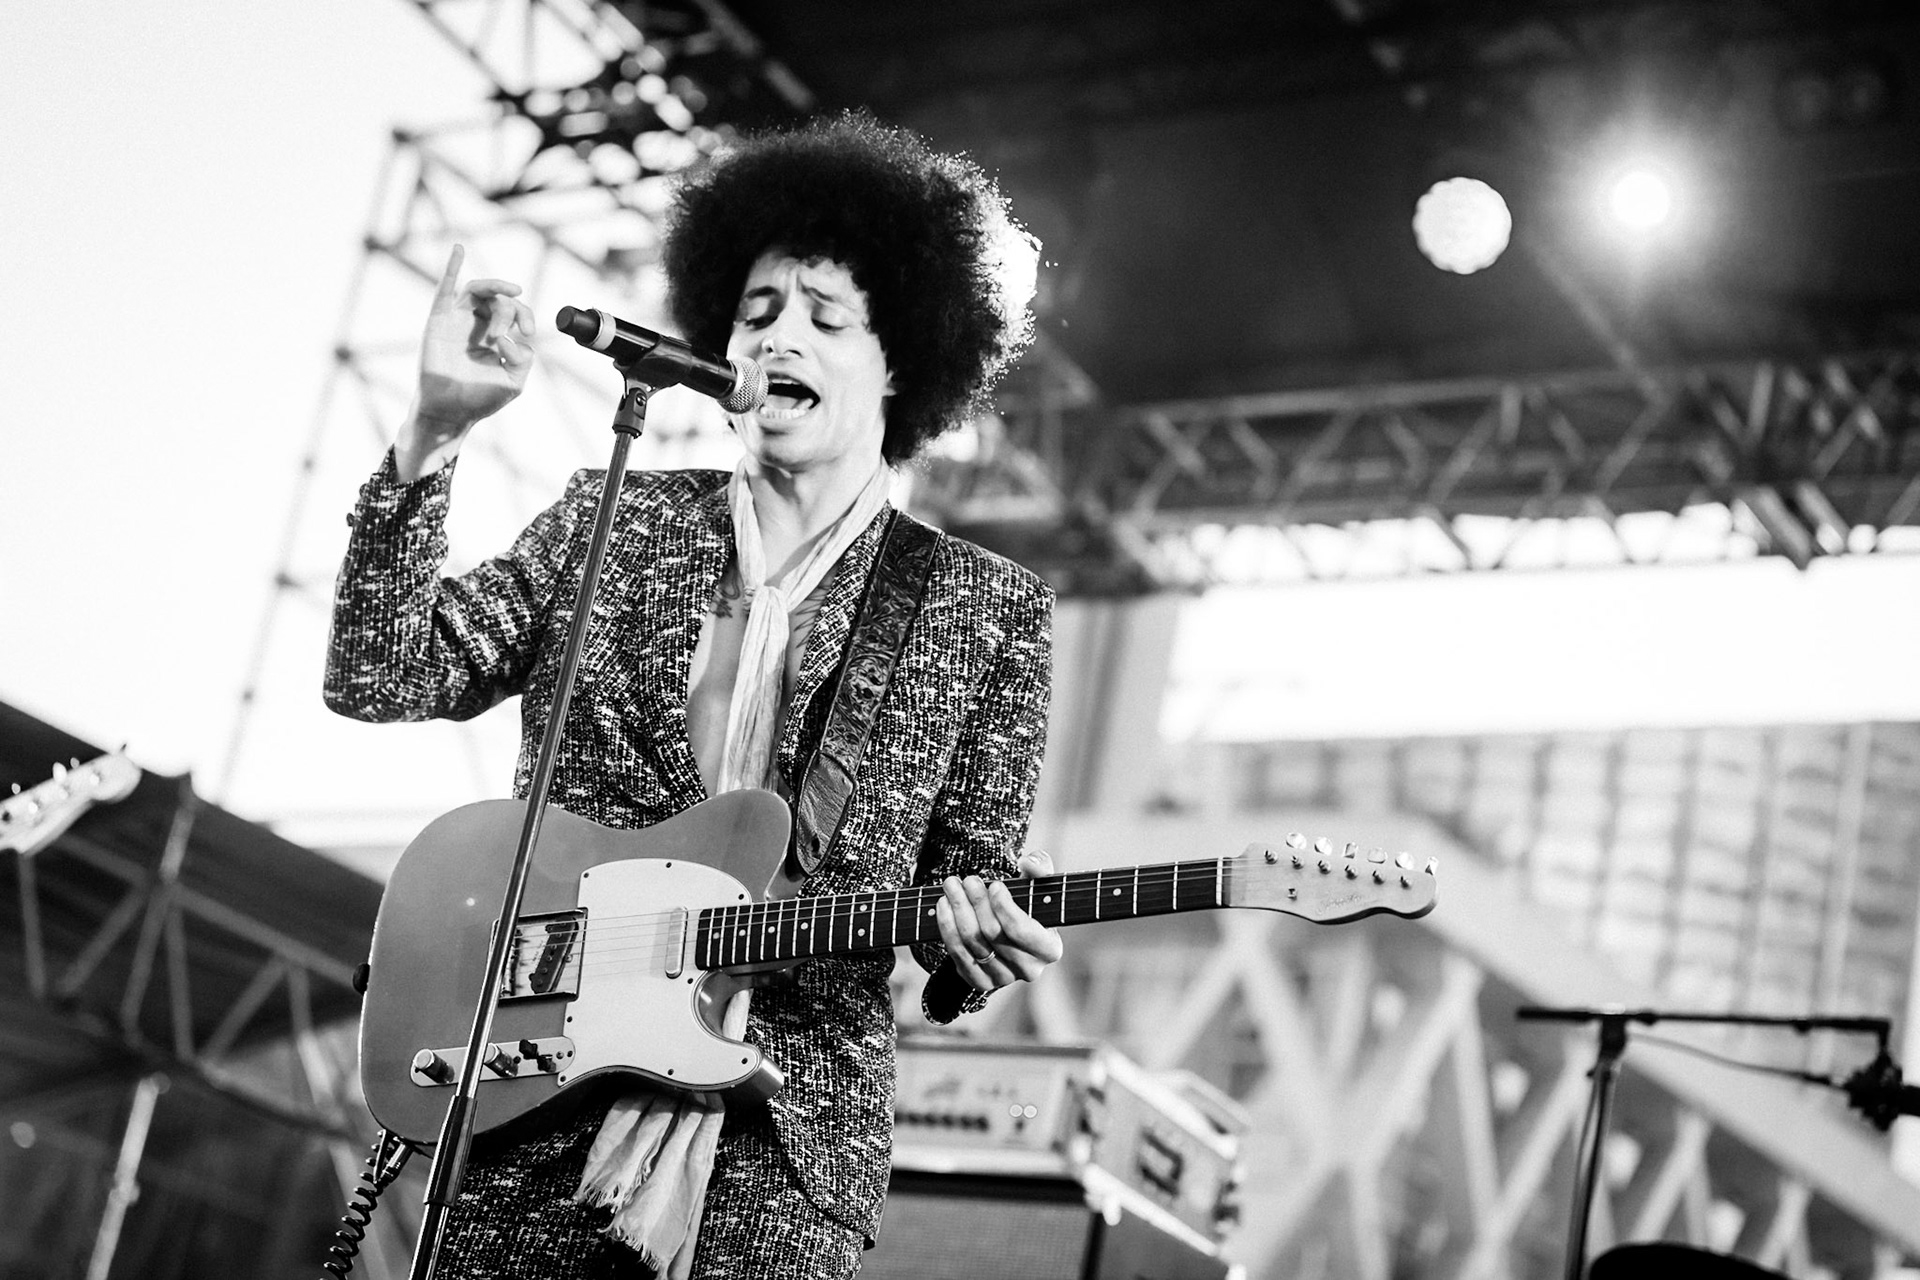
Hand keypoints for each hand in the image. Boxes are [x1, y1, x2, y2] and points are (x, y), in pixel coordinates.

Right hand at [396, 245, 535, 478]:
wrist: (449, 412)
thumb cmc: (479, 399)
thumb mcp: (514, 382)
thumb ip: (524, 360)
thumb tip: (513, 339)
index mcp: (495, 335)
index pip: (514, 310)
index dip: (525, 314)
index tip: (528, 331)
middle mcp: (476, 324)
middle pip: (498, 299)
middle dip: (510, 311)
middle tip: (513, 331)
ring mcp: (457, 320)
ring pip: (477, 290)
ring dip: (496, 288)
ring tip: (512, 290)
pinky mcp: (439, 321)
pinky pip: (444, 290)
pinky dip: (451, 267)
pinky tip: (458, 249)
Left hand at [935, 850, 1064, 993]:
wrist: (1008, 932)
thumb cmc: (1026, 905)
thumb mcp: (1037, 884)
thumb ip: (1041, 868)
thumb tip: (1029, 864)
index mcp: (1048, 948)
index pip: (1022, 931)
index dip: (1004, 907)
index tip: (995, 886)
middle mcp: (1029, 969)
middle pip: (993, 934)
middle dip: (977, 902)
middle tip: (968, 880)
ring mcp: (1003, 978)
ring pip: (973, 942)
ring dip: (958, 909)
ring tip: (952, 886)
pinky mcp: (979, 982)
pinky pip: (957, 954)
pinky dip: (947, 927)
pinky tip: (944, 905)